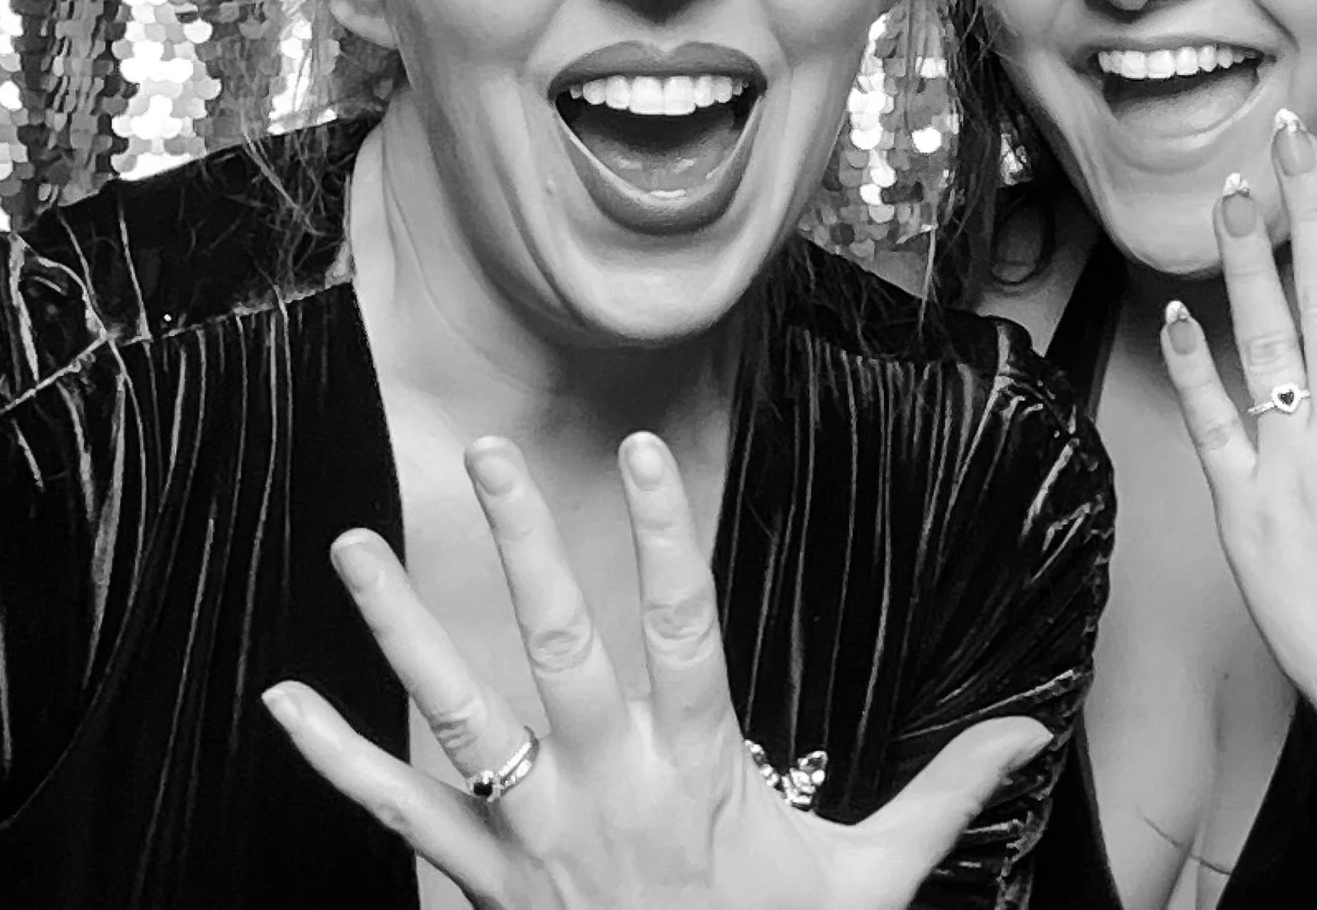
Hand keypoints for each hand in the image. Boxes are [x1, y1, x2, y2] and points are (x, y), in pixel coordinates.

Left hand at [262, 433, 1049, 909]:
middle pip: (558, 650)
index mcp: (701, 774)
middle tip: (486, 456)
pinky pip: (402, 815)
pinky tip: (285, 702)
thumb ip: (944, 797)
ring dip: (402, 628)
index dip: (668, 535)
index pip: (685, 628)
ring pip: (460, 717)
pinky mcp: (483, 885)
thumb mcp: (871, 884)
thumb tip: (1031, 733)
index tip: (644, 450)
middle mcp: (609, 792)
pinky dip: (337, 759)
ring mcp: (534, 839)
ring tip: (354, 545)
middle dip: (523, 547)